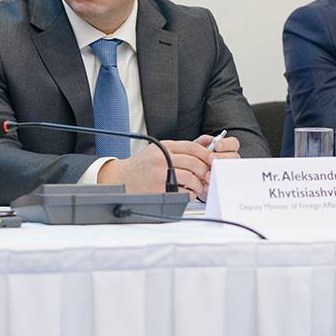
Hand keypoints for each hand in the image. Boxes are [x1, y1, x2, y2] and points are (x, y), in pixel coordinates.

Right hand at [97, 139, 212, 198]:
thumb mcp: (160, 150)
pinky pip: (182, 192)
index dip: (207, 154)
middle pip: (193, 162)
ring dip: (199, 184)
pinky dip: (190, 194)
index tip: (214, 160)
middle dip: (205, 170)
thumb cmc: (142, 165)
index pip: (192, 147)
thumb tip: (208, 141)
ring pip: (190, 177)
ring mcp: (159, 173)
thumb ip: (182, 148)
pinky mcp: (158, 188)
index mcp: (164, 146)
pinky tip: (188, 193)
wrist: (121, 178)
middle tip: (209, 176)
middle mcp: (162, 157)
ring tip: (198, 187)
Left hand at [196, 134, 240, 199]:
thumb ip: (203, 141)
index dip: (226, 143)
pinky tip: (205, 184)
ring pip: (231, 171)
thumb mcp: (196, 149)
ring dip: (219, 172)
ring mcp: (227, 174)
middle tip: (211, 159)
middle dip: (222, 157)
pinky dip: (213, 185)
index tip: (216, 145)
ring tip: (207, 174)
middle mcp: (229, 161)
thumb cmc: (195, 162)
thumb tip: (210, 139)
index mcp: (226, 150)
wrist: (190, 179)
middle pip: (235, 156)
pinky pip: (223, 185)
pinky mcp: (222, 186)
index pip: (233, 143)